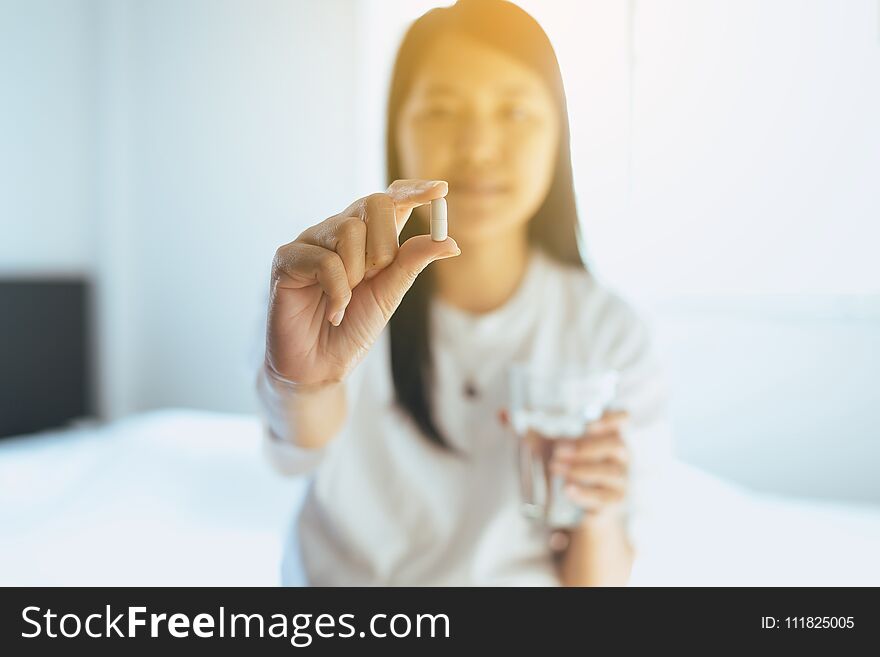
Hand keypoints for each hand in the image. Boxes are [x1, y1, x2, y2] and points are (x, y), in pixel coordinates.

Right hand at [266, 179, 459, 386]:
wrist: (319, 365)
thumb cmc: (352, 328)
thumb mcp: (390, 294)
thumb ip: (412, 263)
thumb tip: (449, 241)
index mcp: (368, 237)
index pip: (391, 199)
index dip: (414, 190)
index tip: (440, 190)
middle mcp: (339, 230)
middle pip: (375, 204)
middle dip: (384, 248)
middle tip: (372, 280)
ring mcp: (311, 240)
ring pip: (348, 231)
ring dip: (356, 275)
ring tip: (344, 301)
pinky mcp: (287, 257)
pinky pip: (325, 260)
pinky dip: (337, 293)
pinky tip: (333, 313)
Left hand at [498, 408, 630, 531]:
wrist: (581, 506)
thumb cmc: (569, 464)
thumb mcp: (550, 445)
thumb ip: (529, 429)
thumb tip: (502, 414)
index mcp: (608, 433)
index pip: (622, 419)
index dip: (612, 418)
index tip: (590, 422)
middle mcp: (620, 454)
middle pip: (615, 444)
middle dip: (585, 447)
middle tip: (557, 450)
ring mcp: (620, 478)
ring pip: (609, 471)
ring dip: (581, 469)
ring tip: (554, 468)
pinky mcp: (613, 501)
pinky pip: (604, 497)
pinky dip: (585, 494)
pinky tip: (567, 490)